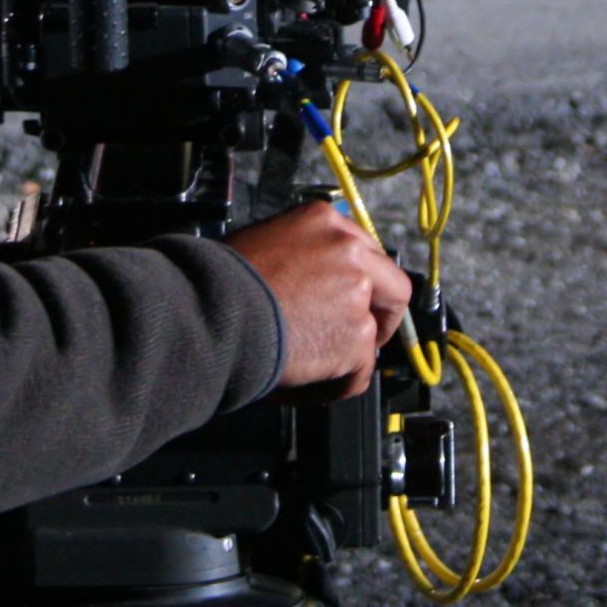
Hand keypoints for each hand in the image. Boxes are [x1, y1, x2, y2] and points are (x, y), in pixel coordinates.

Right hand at [227, 202, 411, 398]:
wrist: (214, 312)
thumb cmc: (221, 283)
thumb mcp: (263, 245)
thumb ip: (301, 258)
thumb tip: (313, 285)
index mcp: (324, 220)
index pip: (365, 253)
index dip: (361, 285)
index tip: (352, 304)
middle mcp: (348, 249)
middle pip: (392, 288)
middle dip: (379, 318)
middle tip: (356, 340)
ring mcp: (357, 292)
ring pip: (372, 335)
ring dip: (345, 357)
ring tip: (309, 370)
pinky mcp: (357, 335)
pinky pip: (359, 372)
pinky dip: (335, 385)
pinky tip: (306, 385)